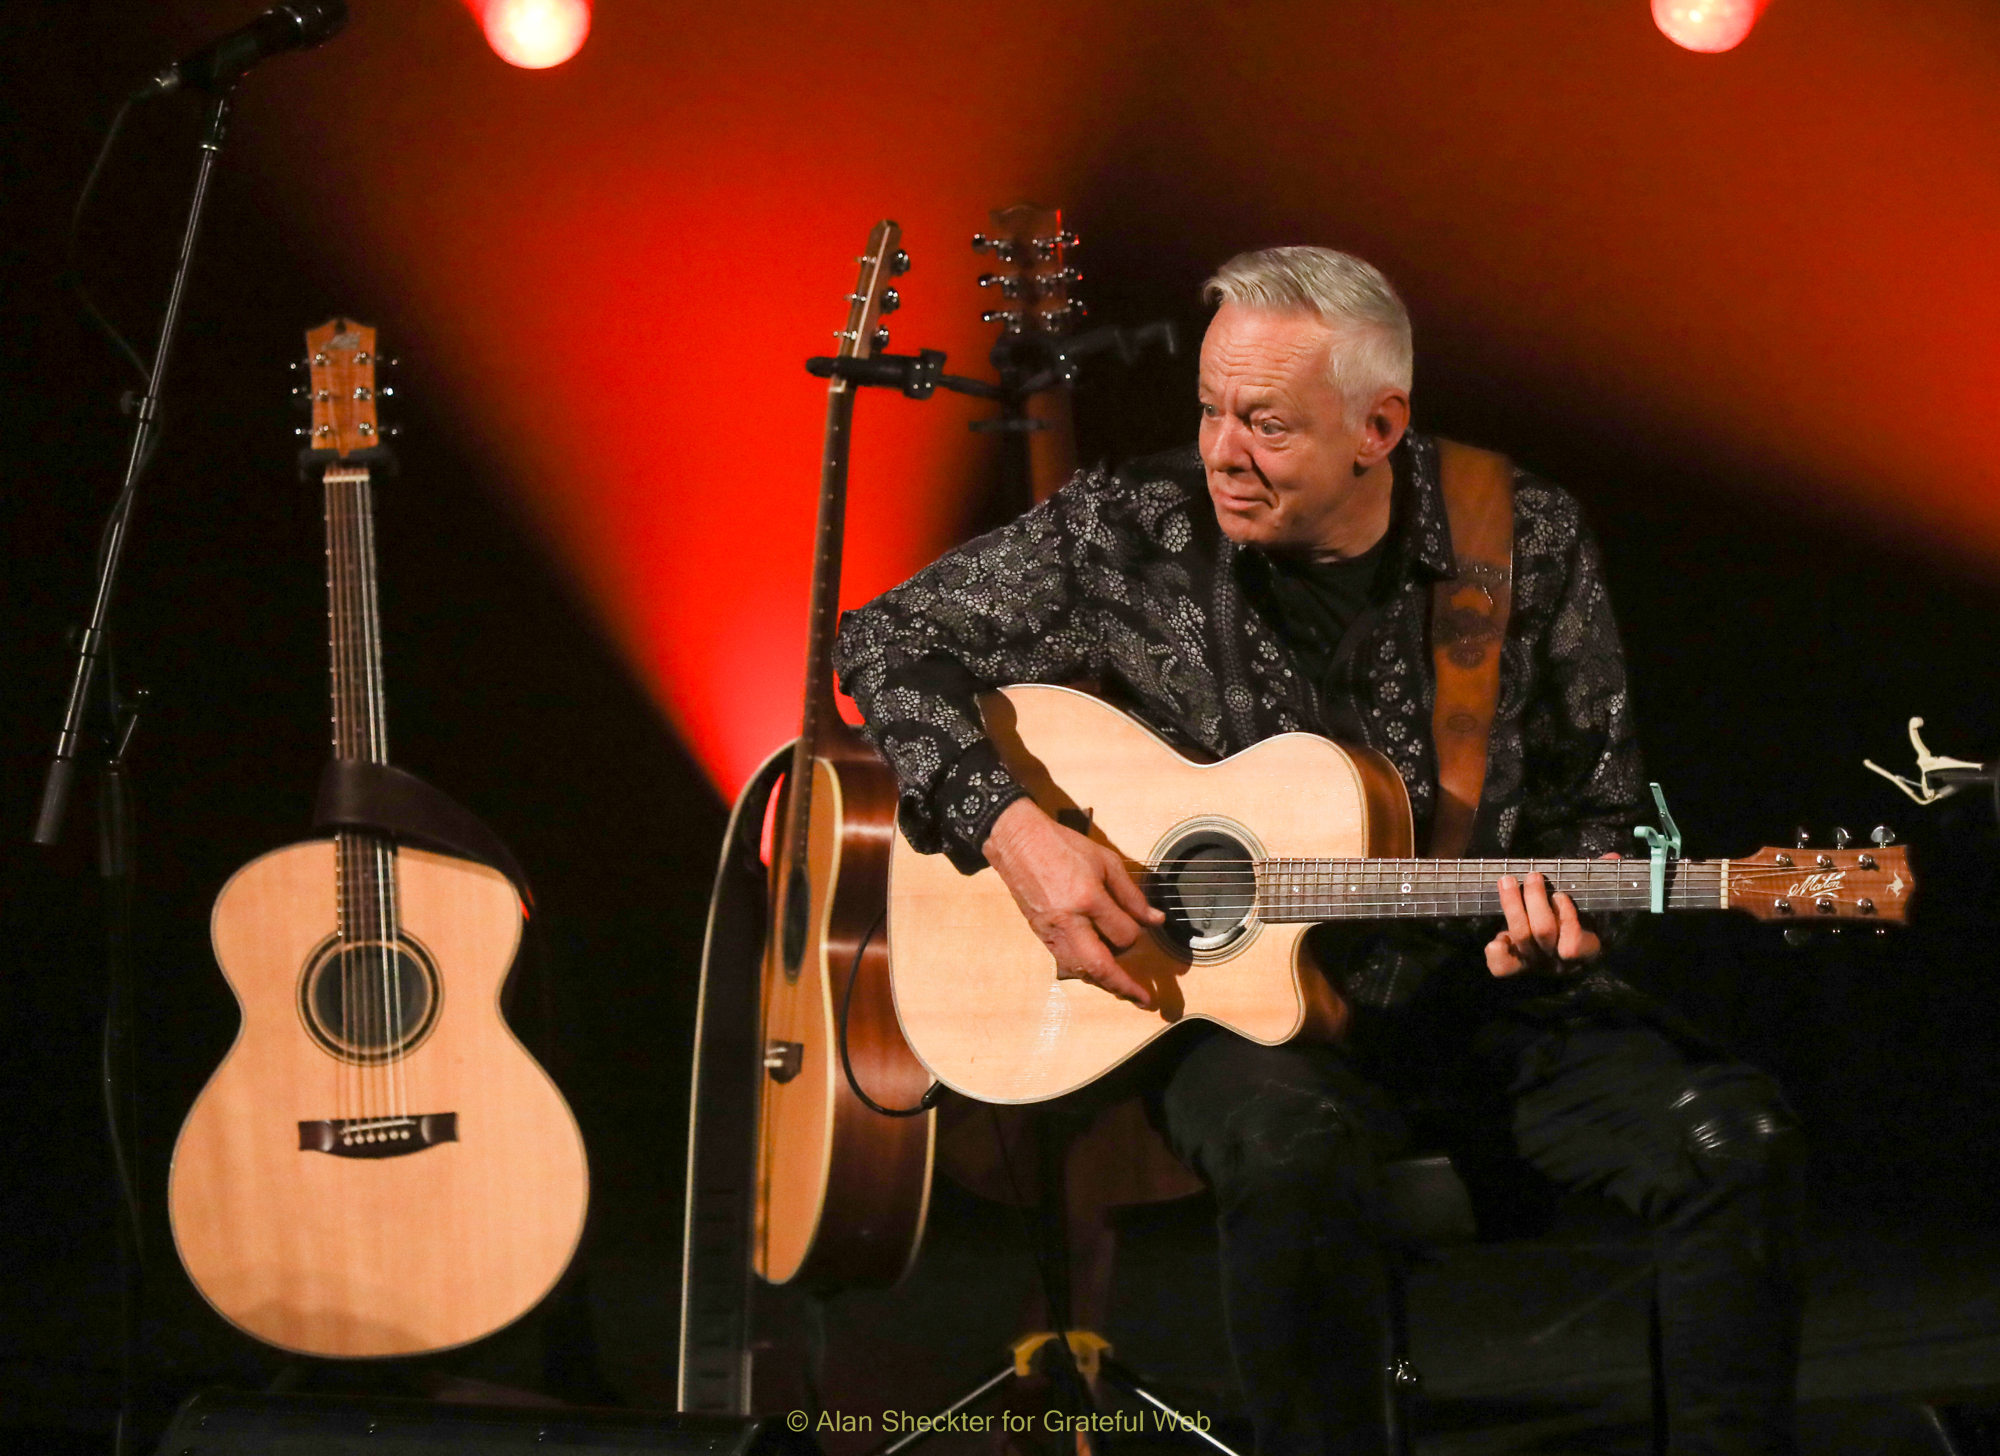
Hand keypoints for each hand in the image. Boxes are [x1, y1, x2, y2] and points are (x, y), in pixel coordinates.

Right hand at [981, 798, 1166, 1008]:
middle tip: (1143, 999)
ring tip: (1123, 989)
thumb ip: (1131, 894)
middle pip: (1100, 967)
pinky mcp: (1040, 935)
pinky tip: (1097, 970)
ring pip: (1080, 971)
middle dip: (1123, 987)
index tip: (1143, 926)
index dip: (1138, 934)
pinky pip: (1066, 963)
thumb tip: (1156, 919)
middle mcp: (1068, 922)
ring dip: (1104, 984)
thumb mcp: (1105, 861)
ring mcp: (1051, 931)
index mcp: (1087, 899)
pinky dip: (1085, 972)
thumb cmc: (1063, 846)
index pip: (1123, 934)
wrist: (1017, 842)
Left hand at [1485, 860, 1615, 977]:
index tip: (1560, 895)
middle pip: (1542, 932)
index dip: (1566, 920)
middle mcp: (1559, 961)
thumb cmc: (1573, 917)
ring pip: (1521, 936)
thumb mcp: (1588, 901)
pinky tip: (1496, 939)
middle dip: (1535, 900)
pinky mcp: (1514, 965)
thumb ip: (1598, 880)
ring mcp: (1535, 963)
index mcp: (1584, 949)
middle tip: (1532, 876)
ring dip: (1512, 906)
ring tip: (1507, 880)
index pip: (1573, 945)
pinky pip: (1502, 967)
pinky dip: (1497, 952)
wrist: (1554, 948)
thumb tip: (1613, 856)